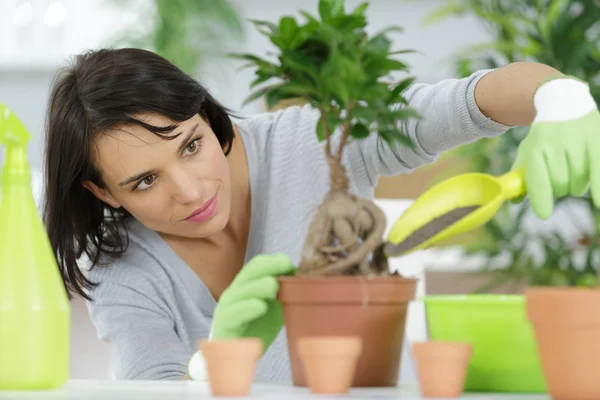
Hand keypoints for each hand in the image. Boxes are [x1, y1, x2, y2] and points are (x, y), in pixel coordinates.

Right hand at [187, 253, 295, 379]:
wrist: (234, 357)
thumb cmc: (256, 330)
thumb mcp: (275, 309)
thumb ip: (286, 296)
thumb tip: (306, 283)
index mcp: (247, 285)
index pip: (259, 264)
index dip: (276, 261)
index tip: (293, 266)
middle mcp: (236, 291)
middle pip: (251, 270)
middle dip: (271, 265)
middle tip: (287, 267)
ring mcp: (228, 307)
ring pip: (241, 289)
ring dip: (259, 285)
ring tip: (274, 285)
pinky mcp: (224, 324)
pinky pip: (233, 313)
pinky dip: (247, 307)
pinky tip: (260, 306)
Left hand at [512, 76, 599, 218]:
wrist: (565, 102)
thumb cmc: (545, 135)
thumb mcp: (528, 150)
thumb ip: (520, 175)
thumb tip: (515, 200)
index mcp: (536, 146)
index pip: (538, 177)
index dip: (541, 197)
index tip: (544, 214)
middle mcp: (557, 142)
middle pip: (560, 182)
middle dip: (560, 188)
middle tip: (560, 180)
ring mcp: (578, 140)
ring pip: (579, 180)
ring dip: (577, 185)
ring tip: (574, 171)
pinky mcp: (596, 139)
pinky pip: (598, 169)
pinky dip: (598, 186)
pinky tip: (599, 202)